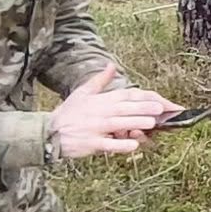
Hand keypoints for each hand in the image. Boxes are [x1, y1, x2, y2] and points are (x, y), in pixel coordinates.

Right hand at [52, 67, 181, 159]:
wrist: (49, 132)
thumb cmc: (69, 113)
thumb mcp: (83, 92)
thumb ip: (99, 80)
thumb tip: (111, 65)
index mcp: (101, 100)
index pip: (126, 95)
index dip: (144, 98)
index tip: (161, 101)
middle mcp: (100, 112)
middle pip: (125, 108)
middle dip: (144, 108)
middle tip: (162, 109)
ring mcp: (95, 128)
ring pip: (118, 124)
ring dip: (135, 123)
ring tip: (151, 123)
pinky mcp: (91, 143)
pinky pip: (107, 144)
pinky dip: (120, 145)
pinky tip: (133, 146)